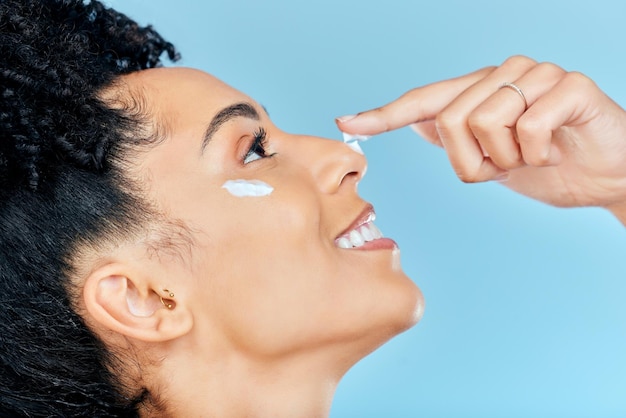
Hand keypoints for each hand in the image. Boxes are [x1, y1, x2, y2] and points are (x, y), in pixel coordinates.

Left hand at [336, 55, 625, 222]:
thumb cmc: (548, 166)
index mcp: (479, 92)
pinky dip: (536, 154)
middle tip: (506, 166)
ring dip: (507, 161)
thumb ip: (458, 140)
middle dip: (473, 163)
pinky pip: (527, 128)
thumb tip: (418, 123)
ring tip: (533, 156)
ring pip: (484, 124)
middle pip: (449, 121)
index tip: (347, 124)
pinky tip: (554, 150)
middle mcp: (502, 74)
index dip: (384, 115)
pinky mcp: (567, 85)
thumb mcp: (493, 161)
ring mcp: (535, 75)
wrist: (605, 178)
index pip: (424, 101)